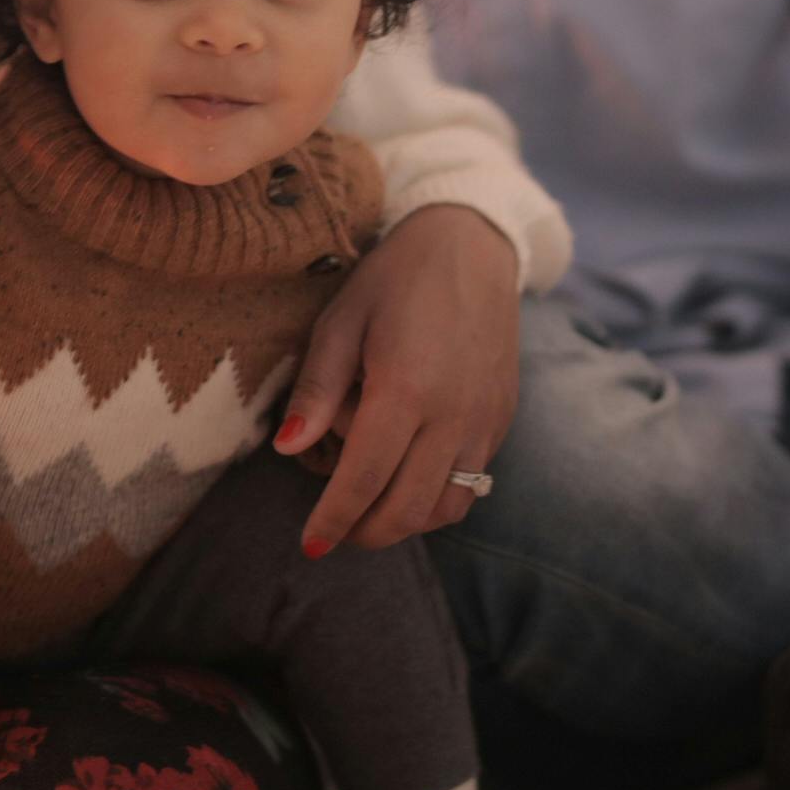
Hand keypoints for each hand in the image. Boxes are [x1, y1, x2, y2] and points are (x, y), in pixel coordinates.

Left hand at [276, 206, 520, 553]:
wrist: (472, 246)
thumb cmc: (395, 279)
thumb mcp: (341, 321)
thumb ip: (317, 390)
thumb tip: (289, 450)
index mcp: (405, 388)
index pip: (365, 480)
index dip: (334, 520)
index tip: (310, 544)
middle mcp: (452, 414)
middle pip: (407, 510)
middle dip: (365, 533)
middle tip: (335, 531)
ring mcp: (483, 421)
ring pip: (446, 508)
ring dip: (404, 522)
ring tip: (370, 506)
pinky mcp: (501, 419)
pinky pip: (472, 483)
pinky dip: (436, 498)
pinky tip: (407, 477)